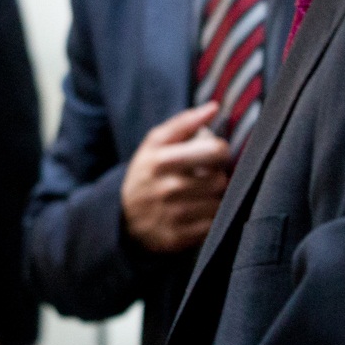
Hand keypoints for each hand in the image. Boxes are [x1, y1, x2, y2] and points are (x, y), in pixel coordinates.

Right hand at [120, 101, 231, 252]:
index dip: (221, 151)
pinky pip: (214, 226)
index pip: (216, 151)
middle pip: (221, 180)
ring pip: (220, 204)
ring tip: (201, 196)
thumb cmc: (147, 173)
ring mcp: (174, 216)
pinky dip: (210, 219)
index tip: (213, 155)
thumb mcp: (155, 143)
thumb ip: (185, 122)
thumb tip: (215, 107)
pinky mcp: (179, 238)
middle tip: (206, 177)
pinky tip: (197, 213)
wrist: (123, 217)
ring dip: (215, 199)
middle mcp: (168, 188)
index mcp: (162, 160)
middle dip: (217, 177)